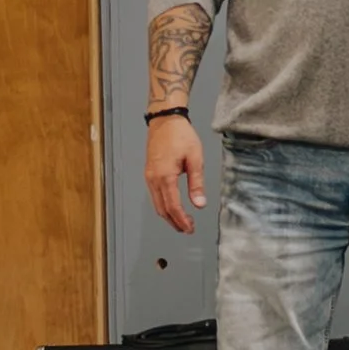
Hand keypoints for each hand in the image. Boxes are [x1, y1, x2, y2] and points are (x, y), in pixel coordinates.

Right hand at [145, 115, 204, 233]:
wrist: (165, 120)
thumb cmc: (181, 136)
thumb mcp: (195, 158)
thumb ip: (197, 183)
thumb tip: (200, 204)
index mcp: (165, 177)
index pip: (173, 206)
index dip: (182, 220)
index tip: (190, 228)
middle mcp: (153, 179)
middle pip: (162, 209)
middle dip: (175, 222)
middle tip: (188, 229)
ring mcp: (149, 176)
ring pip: (157, 204)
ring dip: (169, 215)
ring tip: (183, 221)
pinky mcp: (149, 173)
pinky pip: (155, 195)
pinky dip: (164, 205)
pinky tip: (174, 206)